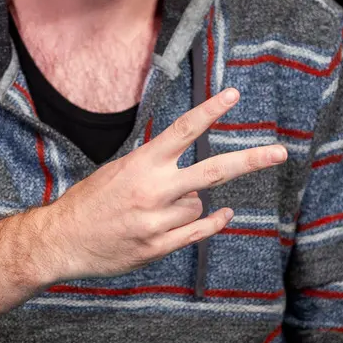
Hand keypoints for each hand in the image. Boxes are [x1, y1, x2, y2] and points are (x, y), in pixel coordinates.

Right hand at [41, 87, 286, 280]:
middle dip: (249, 160)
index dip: (210, 112)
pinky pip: (199, 231)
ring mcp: (157, 220)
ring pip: (199, 204)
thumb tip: (193, 178)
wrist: (62, 240)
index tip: (233, 96)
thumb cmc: (90, 201)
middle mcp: (153, 190)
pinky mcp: (158, 246)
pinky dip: (213, 221)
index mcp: (141, 164)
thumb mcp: (117, 170)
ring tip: (155, 208)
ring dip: (188, 203)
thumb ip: (154, 167)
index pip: (183, 131)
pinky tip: (223, 214)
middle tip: (280, 152)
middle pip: (212, 170)